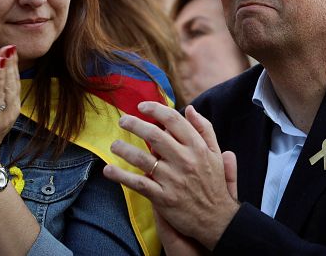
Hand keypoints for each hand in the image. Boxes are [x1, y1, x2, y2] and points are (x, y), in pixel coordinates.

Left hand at [103, 103, 238, 249]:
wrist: (217, 219)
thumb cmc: (214, 183)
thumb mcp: (215, 152)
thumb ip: (204, 129)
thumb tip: (189, 109)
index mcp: (197, 147)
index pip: (173, 120)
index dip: (155, 109)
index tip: (142, 106)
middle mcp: (184, 160)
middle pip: (154, 135)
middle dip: (135, 124)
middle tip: (123, 120)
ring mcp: (172, 179)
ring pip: (143, 159)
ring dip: (124, 149)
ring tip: (114, 144)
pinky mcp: (163, 198)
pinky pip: (138, 184)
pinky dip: (121, 176)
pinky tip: (108, 170)